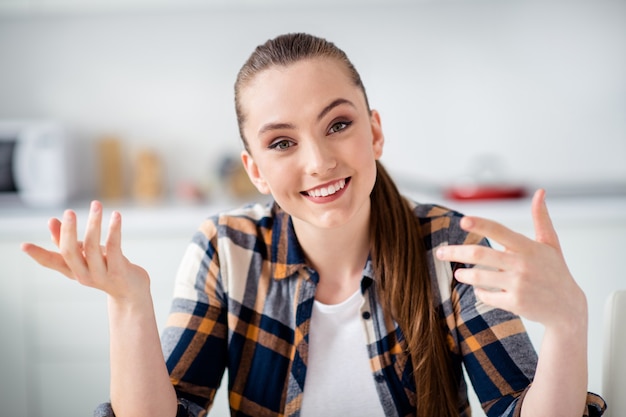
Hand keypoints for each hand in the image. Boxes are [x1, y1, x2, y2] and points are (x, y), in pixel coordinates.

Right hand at [21, 201, 149, 302]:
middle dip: (68, 230)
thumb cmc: (108, 270)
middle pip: (70, 252)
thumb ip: (71, 242)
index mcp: (73, 270)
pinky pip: (114, 247)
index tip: (24, 245)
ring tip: (96, 205)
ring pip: (92, 246)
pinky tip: (116, 216)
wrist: (132, 293)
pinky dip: (114, 229)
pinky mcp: (119, 271)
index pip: (51, 263)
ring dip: (94, 223)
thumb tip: (52, 221)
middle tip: (69, 212)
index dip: (38, 254)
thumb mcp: (87, 257)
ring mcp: (101, 274)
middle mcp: (84, 274)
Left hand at [435, 189, 586, 329]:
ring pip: (479, 276)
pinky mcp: (515, 303)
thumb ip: (541, 218)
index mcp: (528, 247)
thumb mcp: (550, 244)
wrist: (568, 307)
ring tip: (459, 274)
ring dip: (464, 275)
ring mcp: (519, 284)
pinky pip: (487, 296)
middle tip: (439, 252)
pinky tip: (479, 290)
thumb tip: (540, 192)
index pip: (500, 231)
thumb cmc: (556, 271)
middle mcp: (523, 264)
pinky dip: (480, 292)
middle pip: (479, 254)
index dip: (480, 224)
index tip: (462, 221)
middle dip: (454, 252)